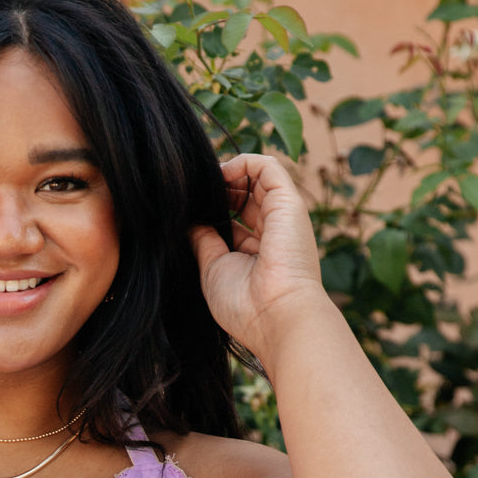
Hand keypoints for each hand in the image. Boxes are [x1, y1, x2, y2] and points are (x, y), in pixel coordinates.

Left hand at [190, 153, 324, 366]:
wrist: (274, 315)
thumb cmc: (244, 303)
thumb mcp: (213, 269)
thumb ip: (203, 241)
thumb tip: (188, 221)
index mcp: (257, 251)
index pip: (236, 217)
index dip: (214, 207)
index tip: (190, 209)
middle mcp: (273, 231)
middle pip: (245, 195)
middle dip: (219, 188)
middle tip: (193, 193)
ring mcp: (282, 215)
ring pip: (257, 178)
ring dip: (228, 173)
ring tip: (203, 183)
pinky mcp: (289, 202)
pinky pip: (268, 167)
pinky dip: (242, 162)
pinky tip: (219, 175)